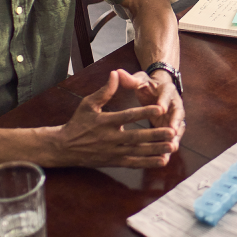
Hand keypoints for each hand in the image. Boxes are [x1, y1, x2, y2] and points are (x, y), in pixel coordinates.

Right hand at [50, 70, 178, 168]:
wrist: (64, 148)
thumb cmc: (78, 122)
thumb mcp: (88, 104)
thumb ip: (105, 90)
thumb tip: (115, 73)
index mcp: (105, 122)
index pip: (128, 116)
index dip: (144, 112)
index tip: (160, 109)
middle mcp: (110, 138)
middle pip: (137, 137)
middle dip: (156, 135)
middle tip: (172, 132)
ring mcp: (113, 152)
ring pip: (138, 152)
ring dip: (156, 150)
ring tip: (172, 147)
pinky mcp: (114, 162)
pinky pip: (133, 163)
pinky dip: (148, 163)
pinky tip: (162, 161)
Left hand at [117, 68, 184, 146]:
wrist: (158, 89)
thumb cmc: (147, 85)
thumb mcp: (140, 80)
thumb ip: (130, 79)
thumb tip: (117, 72)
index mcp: (166, 89)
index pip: (167, 94)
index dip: (164, 101)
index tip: (160, 108)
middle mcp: (174, 102)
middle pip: (177, 112)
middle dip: (175, 122)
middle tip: (172, 131)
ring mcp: (175, 116)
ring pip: (178, 127)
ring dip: (175, 138)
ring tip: (172, 148)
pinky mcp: (172, 126)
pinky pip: (173, 137)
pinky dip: (169, 146)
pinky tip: (165, 158)